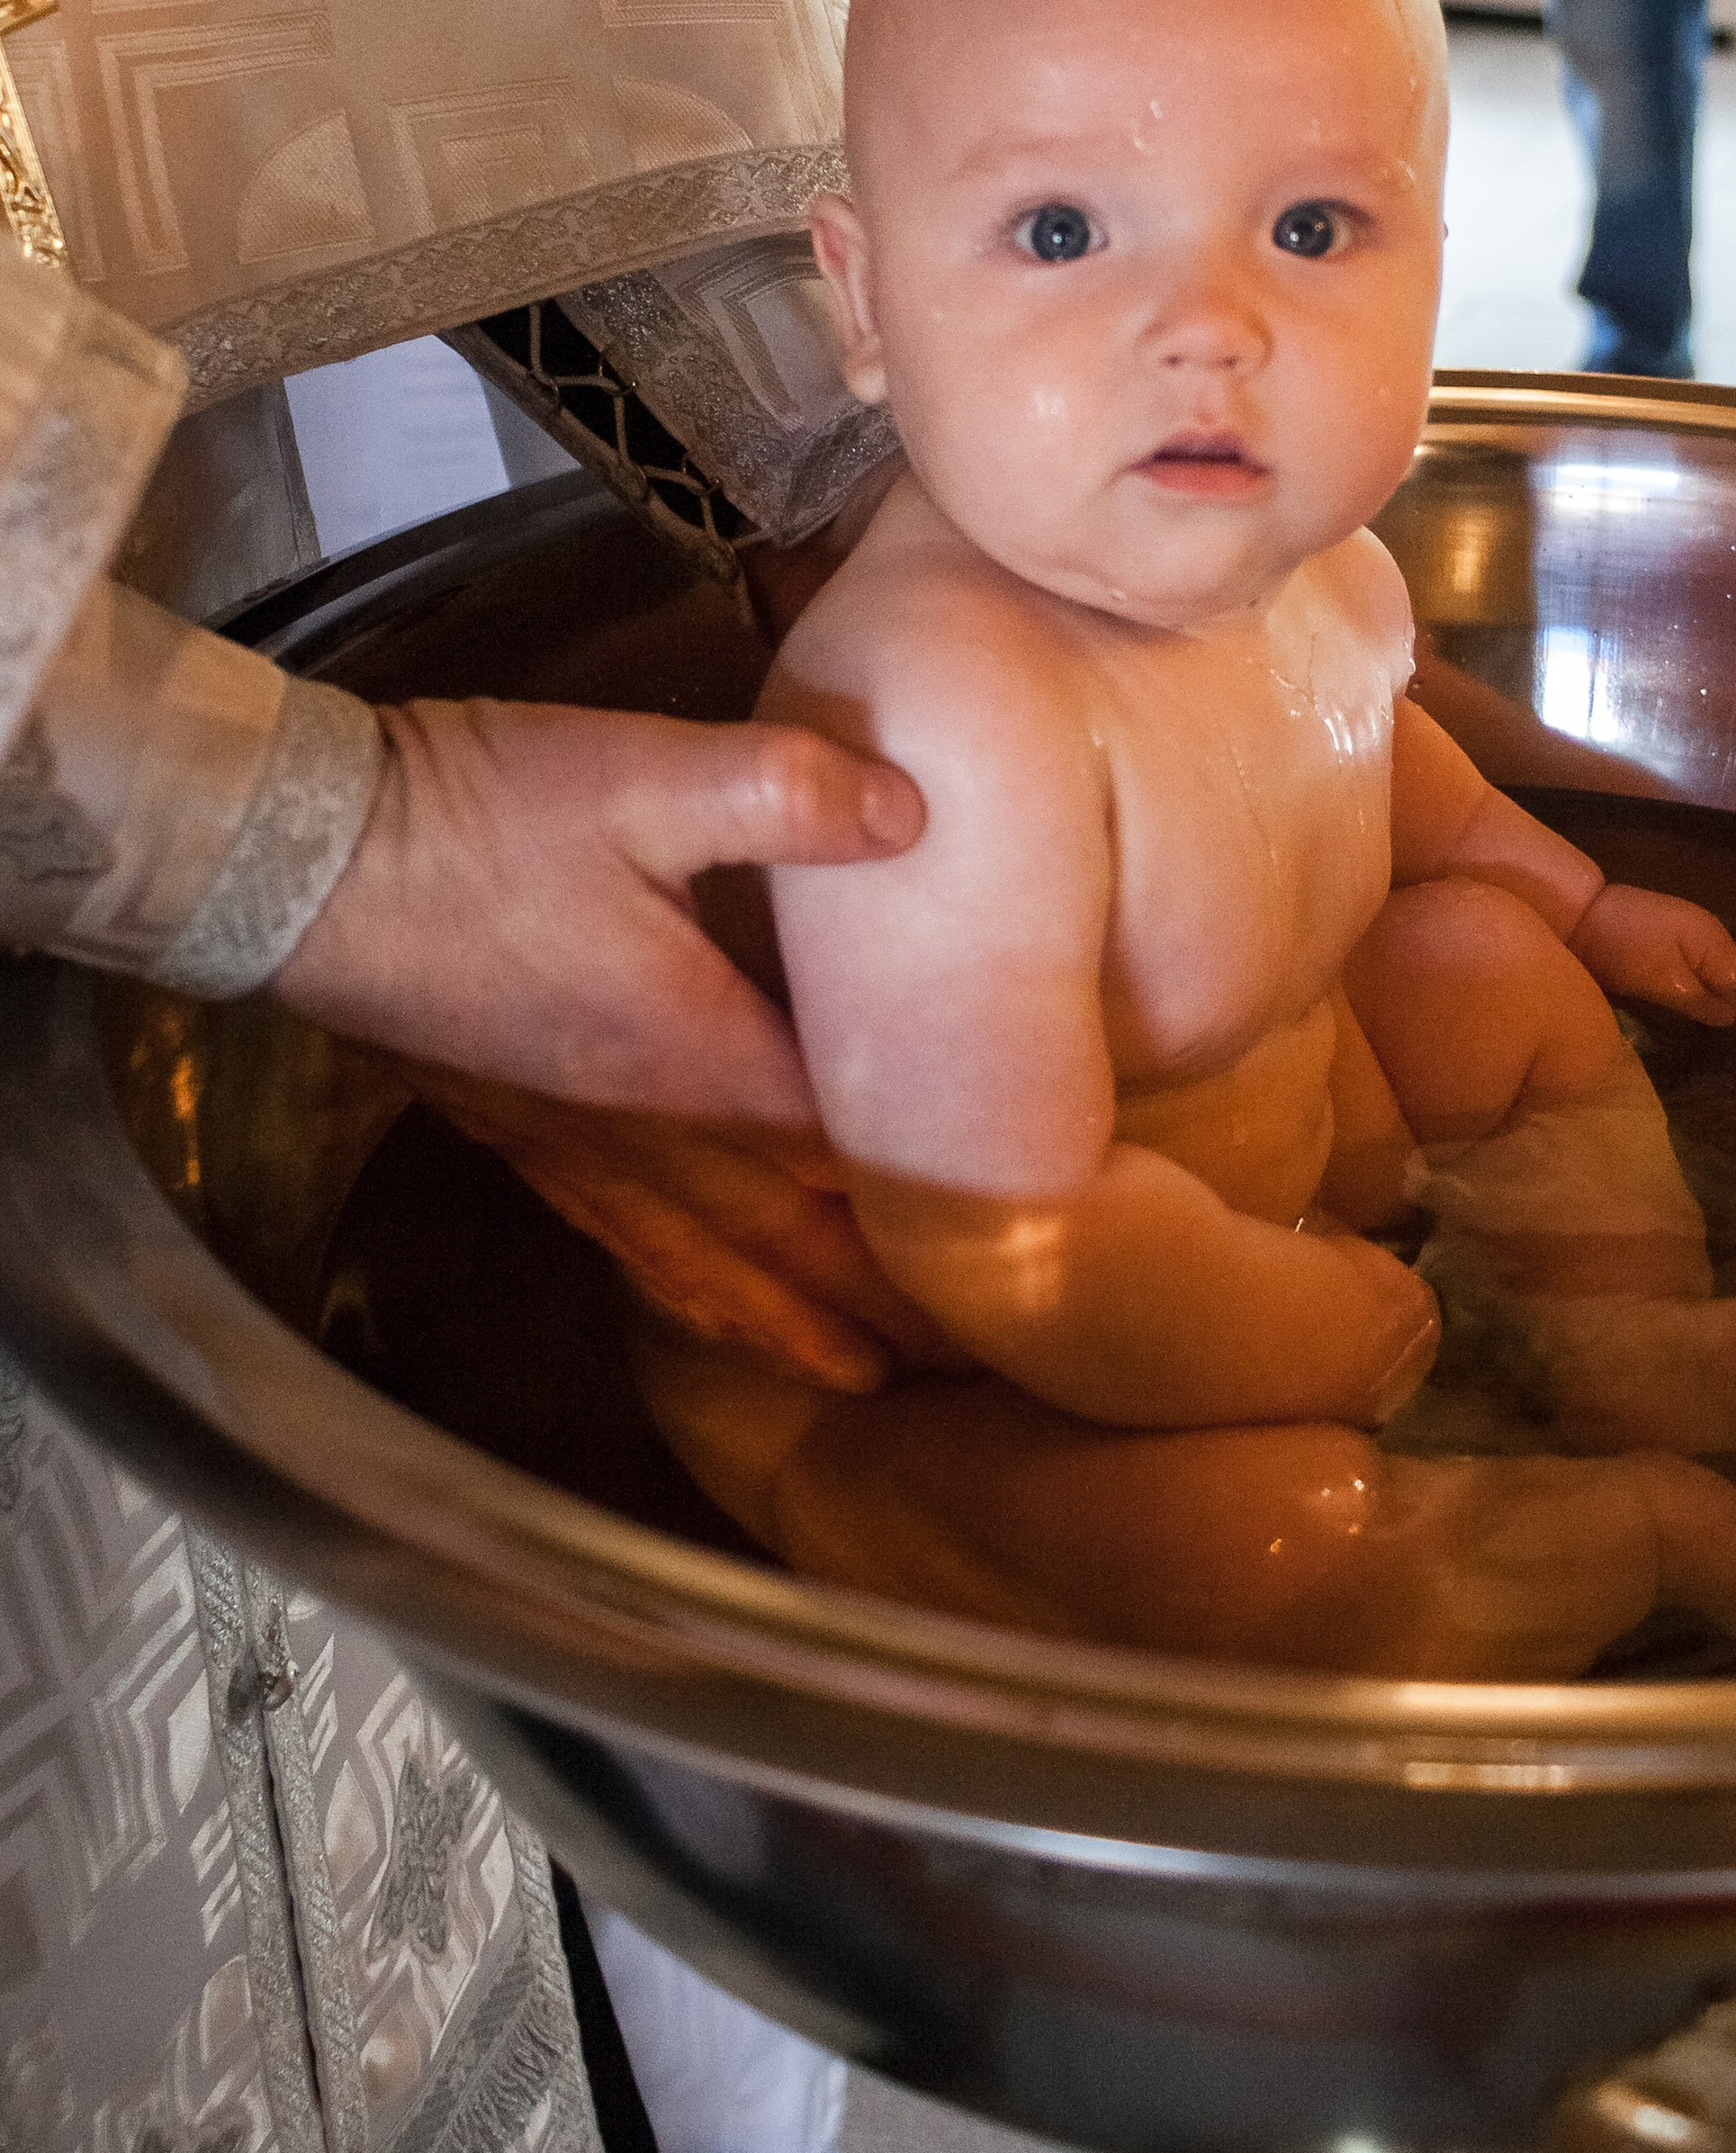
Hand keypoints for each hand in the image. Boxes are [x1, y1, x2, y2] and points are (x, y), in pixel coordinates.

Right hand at [270, 697, 932, 1386]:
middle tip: (974, 1362)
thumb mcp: (638, 774)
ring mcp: (575, 1145)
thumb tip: (914, 814)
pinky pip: (626, 1240)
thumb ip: (784, 793)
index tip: (1025, 1258)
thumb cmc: (469, 817)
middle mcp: (643, 1132)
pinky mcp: (519, 1134)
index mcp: (697, 1060)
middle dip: (879, 1301)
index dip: (941, 1209)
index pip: (851, 1159)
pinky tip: (703, 1301)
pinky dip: (687, 1291)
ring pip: (708, 1263)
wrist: (294, 860)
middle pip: (791, 1241)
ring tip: (860, 1378)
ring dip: (787, 1320)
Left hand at [1567, 882, 1735, 1026]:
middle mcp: (1711, 934)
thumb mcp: (1663, 982)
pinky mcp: (1672, 938)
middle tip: (1688, 1014)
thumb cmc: (1622, 949)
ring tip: (1676, 1005)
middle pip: (1735, 979)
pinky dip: (1688, 982)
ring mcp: (1692, 933)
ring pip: (1715, 974)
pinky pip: (1695, 966)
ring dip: (1703, 993)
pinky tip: (1666, 989)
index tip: (1703, 1018)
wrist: (1579, 915)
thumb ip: (1700, 999)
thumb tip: (1731, 1017)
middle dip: (1719, 1001)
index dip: (1732, 1007)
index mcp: (1714, 941)